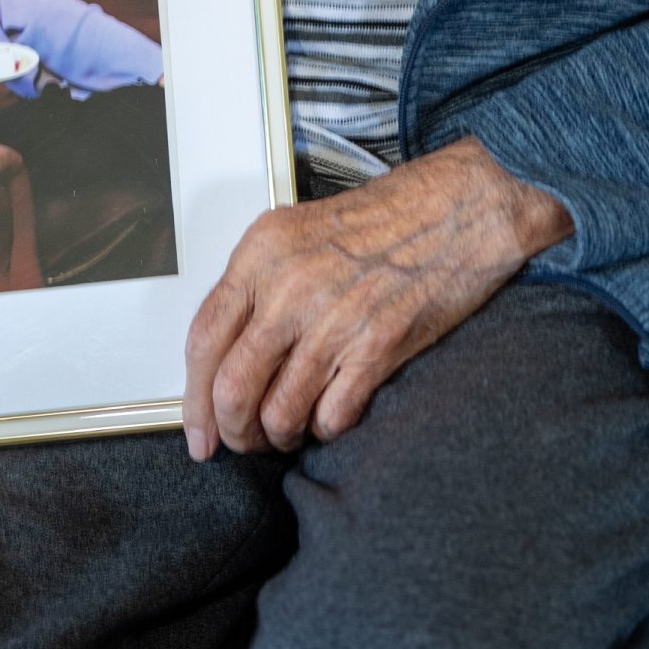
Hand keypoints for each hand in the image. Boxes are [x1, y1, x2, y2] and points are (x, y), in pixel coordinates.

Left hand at [182, 137, 571, 459]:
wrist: (455, 209)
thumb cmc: (382, 222)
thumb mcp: (297, 233)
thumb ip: (257, 287)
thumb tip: (225, 356)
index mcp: (262, 252)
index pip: (203, 338)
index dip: (193, 398)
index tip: (198, 433)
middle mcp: (290, 285)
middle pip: (232, 387)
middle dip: (234, 430)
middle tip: (245, 439)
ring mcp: (335, 318)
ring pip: (279, 412)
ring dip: (280, 435)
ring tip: (291, 428)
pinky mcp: (379, 346)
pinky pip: (331, 417)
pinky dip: (325, 429)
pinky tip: (331, 415)